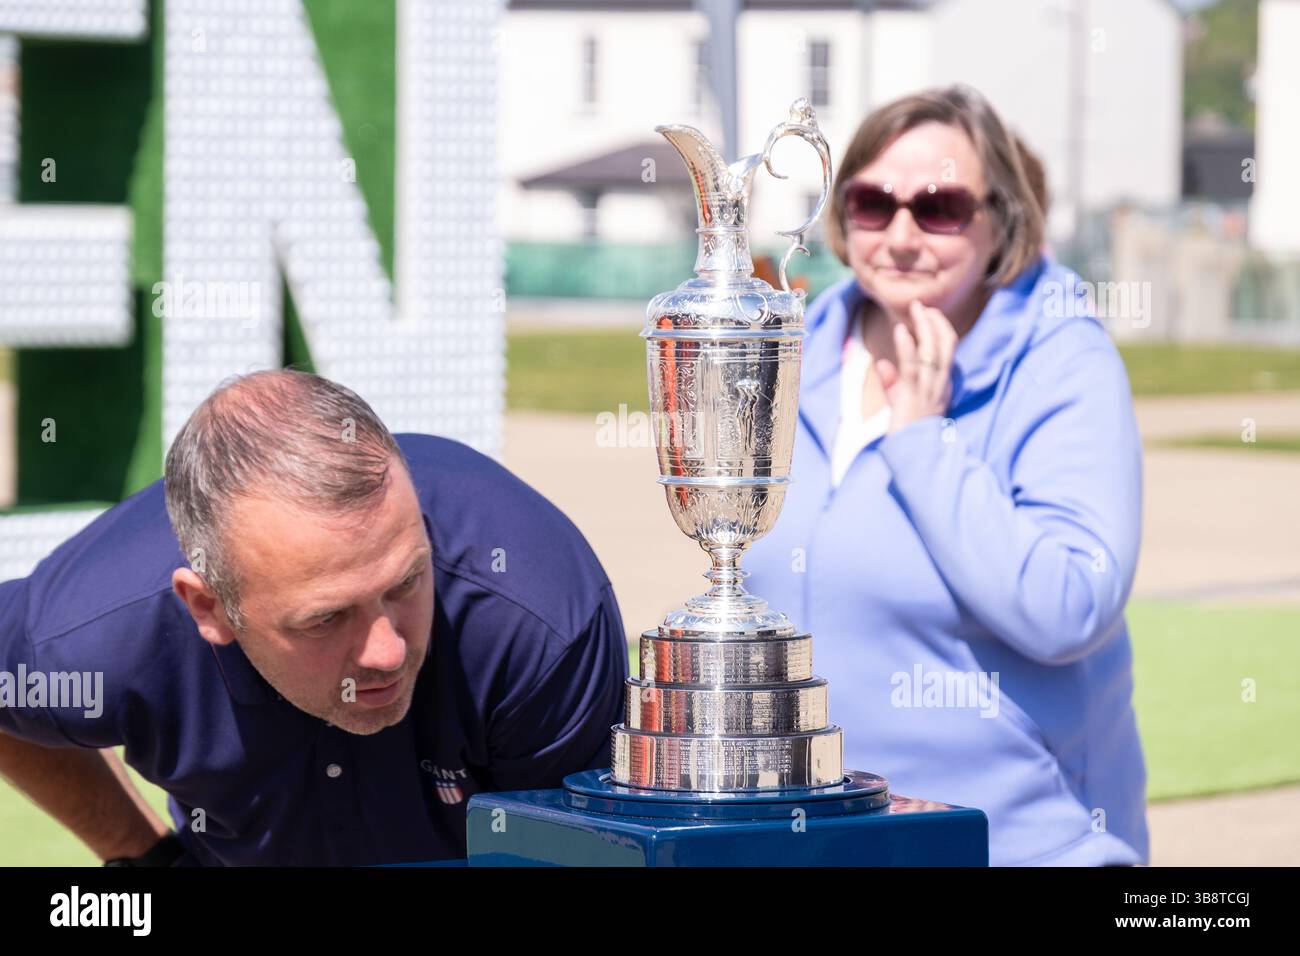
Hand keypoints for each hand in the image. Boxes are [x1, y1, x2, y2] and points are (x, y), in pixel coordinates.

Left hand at [875, 299, 957, 433]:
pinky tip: (900, 331)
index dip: (942, 329)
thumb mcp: (903, 403)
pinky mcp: (912, 397)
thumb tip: (883, 363)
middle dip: (935, 323)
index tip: (932, 314)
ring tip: (915, 309)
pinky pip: (912, 368)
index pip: (949, 350)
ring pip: (931, 352)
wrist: (914, 456)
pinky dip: (907, 347)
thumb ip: (894, 383)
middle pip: (944, 346)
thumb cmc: (909, 431)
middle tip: (922, 305)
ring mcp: (927, 390)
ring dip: (923, 327)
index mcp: (943, 385)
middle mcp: (939, 385)